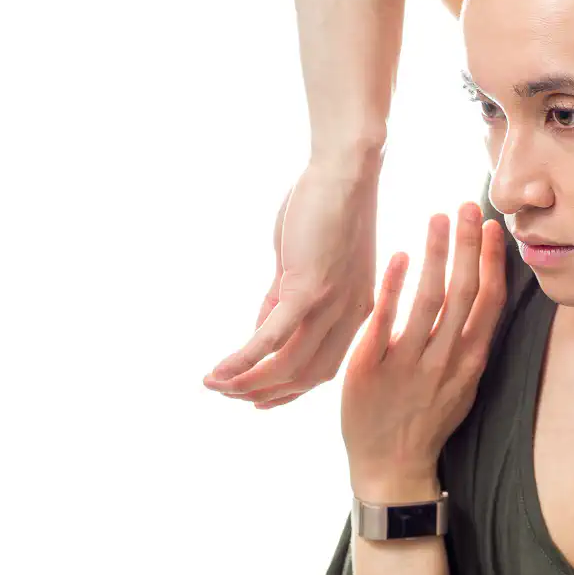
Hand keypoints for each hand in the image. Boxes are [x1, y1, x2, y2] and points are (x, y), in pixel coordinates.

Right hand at [203, 157, 379, 408]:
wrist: (346, 171)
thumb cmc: (324, 209)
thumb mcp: (305, 264)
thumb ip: (284, 299)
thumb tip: (260, 331)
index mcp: (356, 313)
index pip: (322, 369)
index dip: (288, 391)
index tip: (259, 403)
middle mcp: (350, 317)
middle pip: (305, 376)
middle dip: (264, 392)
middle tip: (229, 395)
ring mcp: (331, 305)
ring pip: (288, 365)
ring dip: (249, 381)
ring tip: (217, 386)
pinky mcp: (309, 288)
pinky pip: (273, 336)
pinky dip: (245, 359)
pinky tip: (221, 371)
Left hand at [341, 202, 506, 491]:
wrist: (391, 468)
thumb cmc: (424, 420)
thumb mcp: (459, 382)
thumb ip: (466, 341)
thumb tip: (478, 295)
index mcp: (469, 361)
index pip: (489, 301)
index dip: (493, 261)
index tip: (493, 226)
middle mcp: (445, 360)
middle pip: (463, 292)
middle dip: (467, 245)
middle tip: (468, 204)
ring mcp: (409, 365)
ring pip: (428, 300)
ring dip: (435, 254)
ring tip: (437, 217)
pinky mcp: (372, 369)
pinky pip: (385, 321)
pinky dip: (393, 287)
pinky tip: (398, 256)